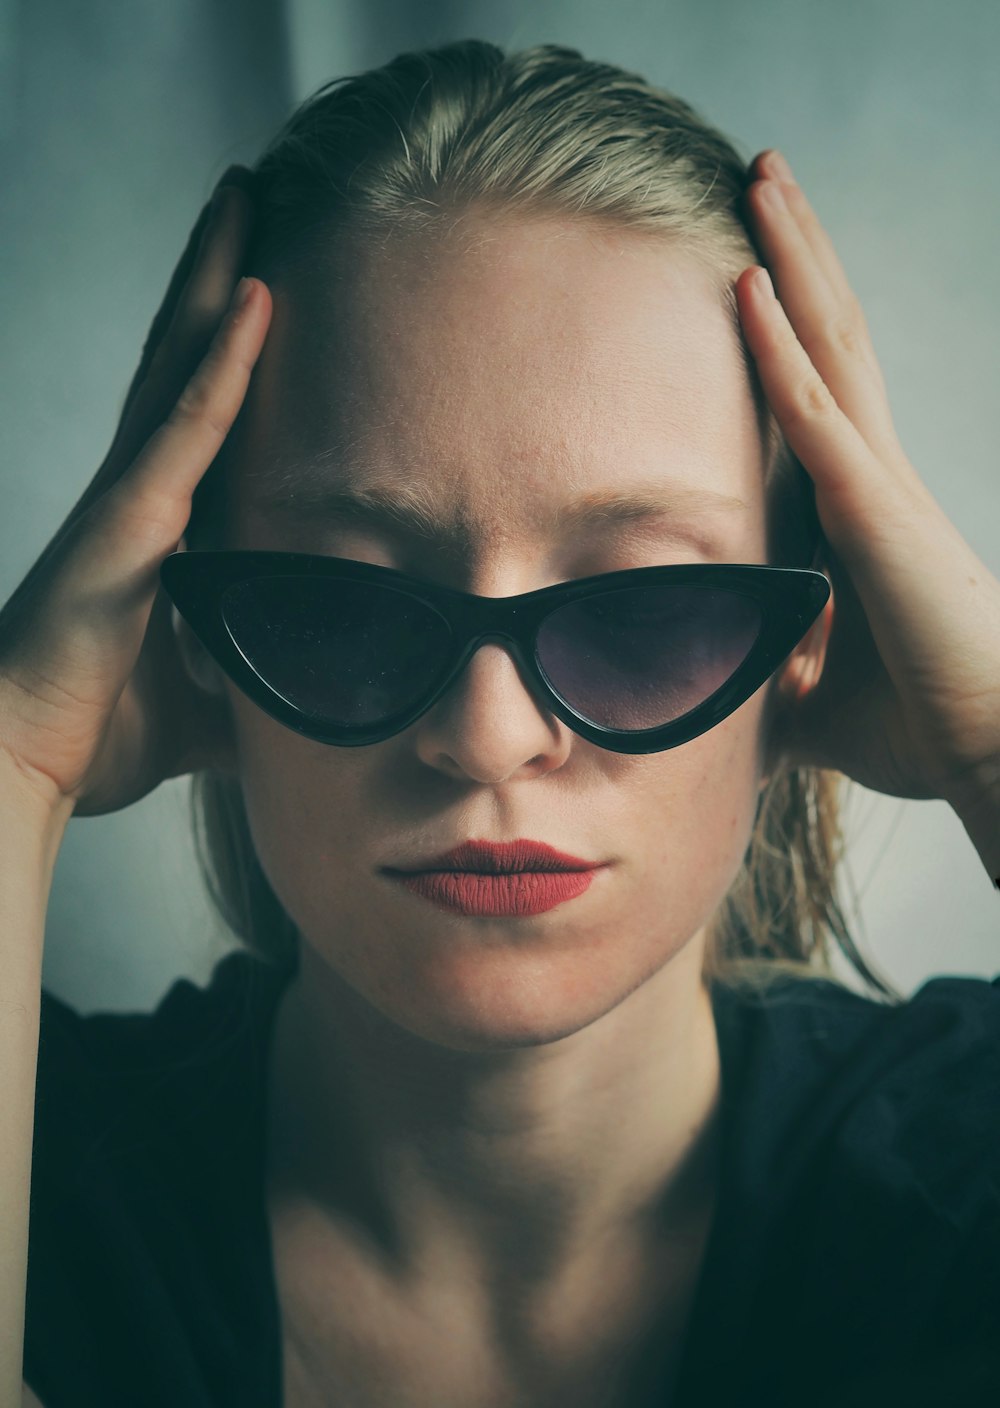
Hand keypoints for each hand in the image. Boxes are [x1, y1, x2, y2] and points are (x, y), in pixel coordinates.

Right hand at [0, 170, 271, 821]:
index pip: (201, 410)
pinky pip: (184, 425)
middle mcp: (140, 489)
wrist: (29, 759)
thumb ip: (262, 678)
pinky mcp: (127, 519)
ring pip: (178, 363)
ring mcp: (130, 496)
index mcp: (159, 521)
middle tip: (254, 197)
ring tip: (246, 196)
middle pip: (184, 359)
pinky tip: (257, 298)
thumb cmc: (103, 728)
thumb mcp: (213, 698)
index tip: (270, 281)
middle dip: (216, 276)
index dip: (228, 343)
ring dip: (214, 278)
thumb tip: (331, 702)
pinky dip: (223, 362)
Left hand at [739, 149, 999, 815]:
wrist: (990, 750)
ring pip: (831, 343)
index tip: (757, 259)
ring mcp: (880, 483)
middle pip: (835, 335)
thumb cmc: (921, 724)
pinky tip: (746, 284)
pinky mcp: (877, 512)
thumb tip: (726, 690)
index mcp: (866, 506)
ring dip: (793, 258)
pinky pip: (817, 413)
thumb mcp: (815, 695)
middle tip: (764, 176)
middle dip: (800, 252)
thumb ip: (773, 675)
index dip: (796, 318)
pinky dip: (778, 349)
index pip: (824, 388)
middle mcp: (878, 474)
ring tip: (763, 177)